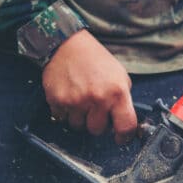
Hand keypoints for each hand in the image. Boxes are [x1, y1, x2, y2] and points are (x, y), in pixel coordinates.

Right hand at [42, 30, 137, 144]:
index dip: (124, 136)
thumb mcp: (120, 77)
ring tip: (81, 102)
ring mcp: (76, 100)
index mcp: (117, 93)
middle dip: (97, 124)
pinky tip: (69, 98)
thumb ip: (123, 101)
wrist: (67, 45)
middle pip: (97, 130)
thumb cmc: (96, 61)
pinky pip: (61, 118)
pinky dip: (65, 112)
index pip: (126, 126)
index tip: (121, 138)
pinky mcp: (57, 99)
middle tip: (95, 111)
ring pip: (78, 126)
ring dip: (80, 119)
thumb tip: (125, 123)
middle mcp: (97, 99)